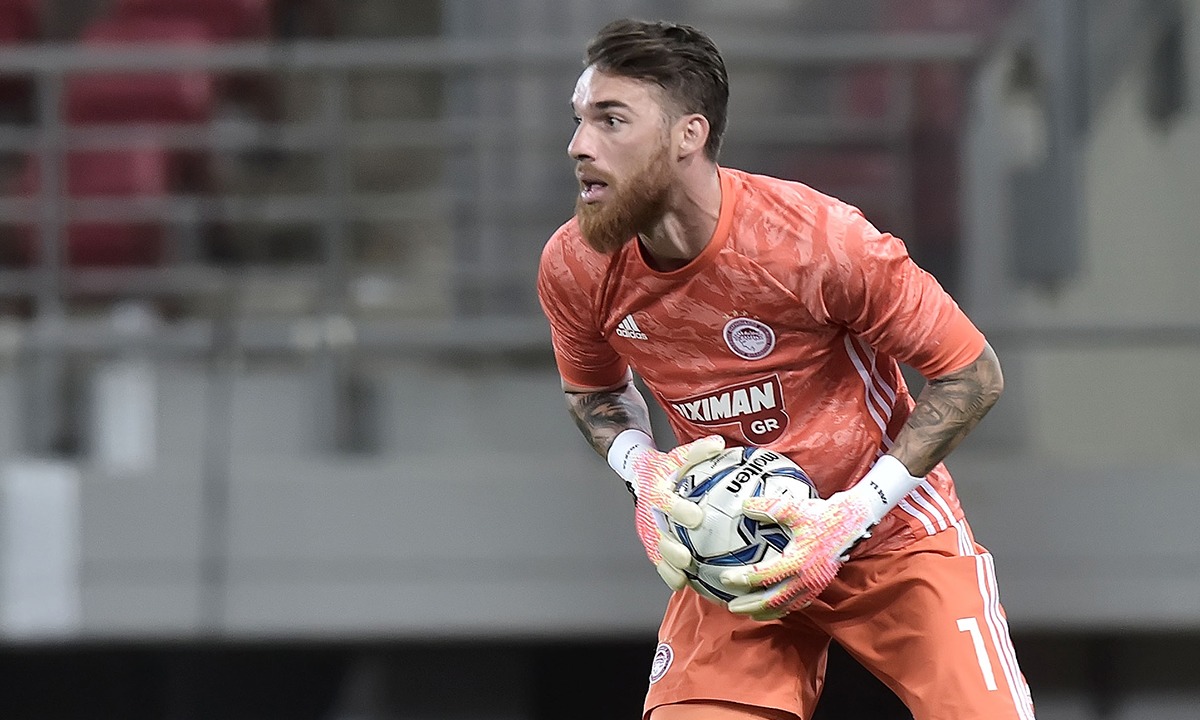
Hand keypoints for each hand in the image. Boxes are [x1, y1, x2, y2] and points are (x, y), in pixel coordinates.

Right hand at [626, 435, 725, 589]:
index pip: (663, 499)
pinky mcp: (649, 541)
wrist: (640, 474)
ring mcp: (647, 529)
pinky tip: (682, 585)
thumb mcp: (679, 456)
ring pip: (655, 550)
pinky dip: (667, 573)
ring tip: (683, 577)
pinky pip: (657, 560)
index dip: (677, 509)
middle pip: (656, 532)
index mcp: (655, 490)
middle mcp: (648, 512)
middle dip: (670, 547)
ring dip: (667, 565)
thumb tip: (720, 443)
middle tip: (687, 557)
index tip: (696, 518)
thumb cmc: (666, 467)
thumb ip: (698, 452)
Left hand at [720, 489, 874, 619]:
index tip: (725, 578)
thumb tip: (745, 506)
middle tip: (730, 605)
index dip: (743, 579)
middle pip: (773, 600)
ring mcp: (814, 585)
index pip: (764, 576)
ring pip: (785, 606)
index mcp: (798, 561)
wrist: (853, 522)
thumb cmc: (823, 514)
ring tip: (747, 611)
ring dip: (764, 611)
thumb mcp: (795, 508)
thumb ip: (769, 508)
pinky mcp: (819, 586)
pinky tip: (770, 606)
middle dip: (750, 605)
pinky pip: (797, 603)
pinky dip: (781, 608)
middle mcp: (806, 578)